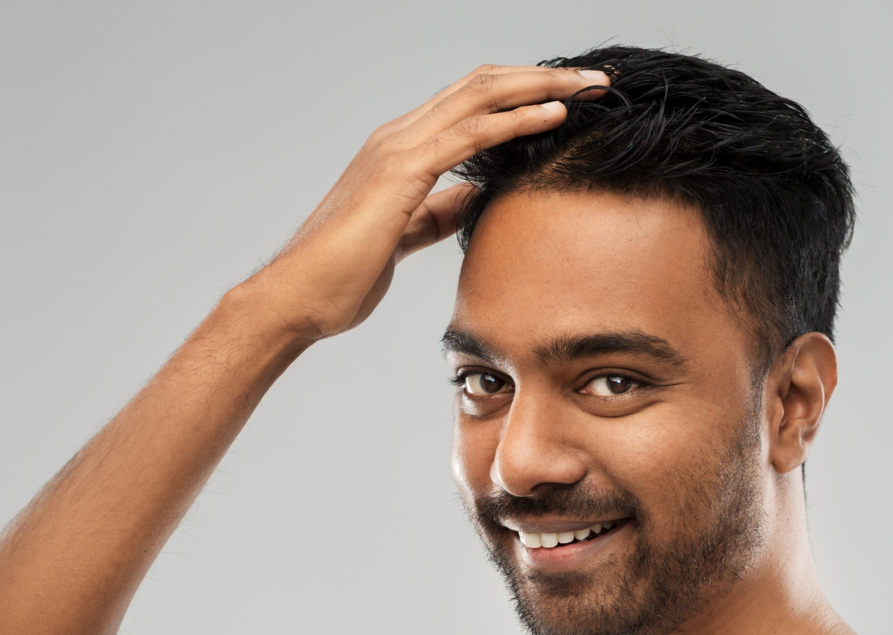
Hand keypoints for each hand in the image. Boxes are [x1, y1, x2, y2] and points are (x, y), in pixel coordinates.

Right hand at [243, 64, 609, 341]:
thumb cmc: (341, 277)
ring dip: (541, 87)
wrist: (297, 299)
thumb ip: (437, 211)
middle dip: (542, 77)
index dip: (521, 93)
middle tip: (594, 81)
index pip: (470, 102)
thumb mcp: (405, 236)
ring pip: (481, 96)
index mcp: (400, 149)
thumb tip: (475, 196)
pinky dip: (516, 120)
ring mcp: (397, 149)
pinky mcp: (401, 174)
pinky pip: (470, 134)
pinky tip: (552, 116)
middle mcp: (399, 137)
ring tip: (588, 87)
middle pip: (482, 85)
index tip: (570, 98)